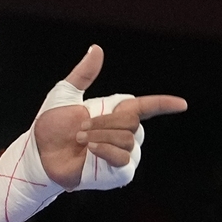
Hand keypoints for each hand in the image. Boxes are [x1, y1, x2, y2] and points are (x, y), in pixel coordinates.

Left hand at [34, 47, 185, 189]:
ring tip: (80, 140)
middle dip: (104, 122)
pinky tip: (90, 150)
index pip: (147, 107)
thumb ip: (83, 74)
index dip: (164, 104)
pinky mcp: (118, 173)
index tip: (182, 104)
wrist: (39, 154)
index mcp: (116, 113)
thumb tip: (96, 49)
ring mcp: (122, 154)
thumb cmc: (51, 126)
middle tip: (79, 127)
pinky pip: (123, 158)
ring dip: (100, 136)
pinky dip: (105, 151)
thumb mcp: (64, 94)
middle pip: (132, 121)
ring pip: (127, 139)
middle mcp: (124, 134)